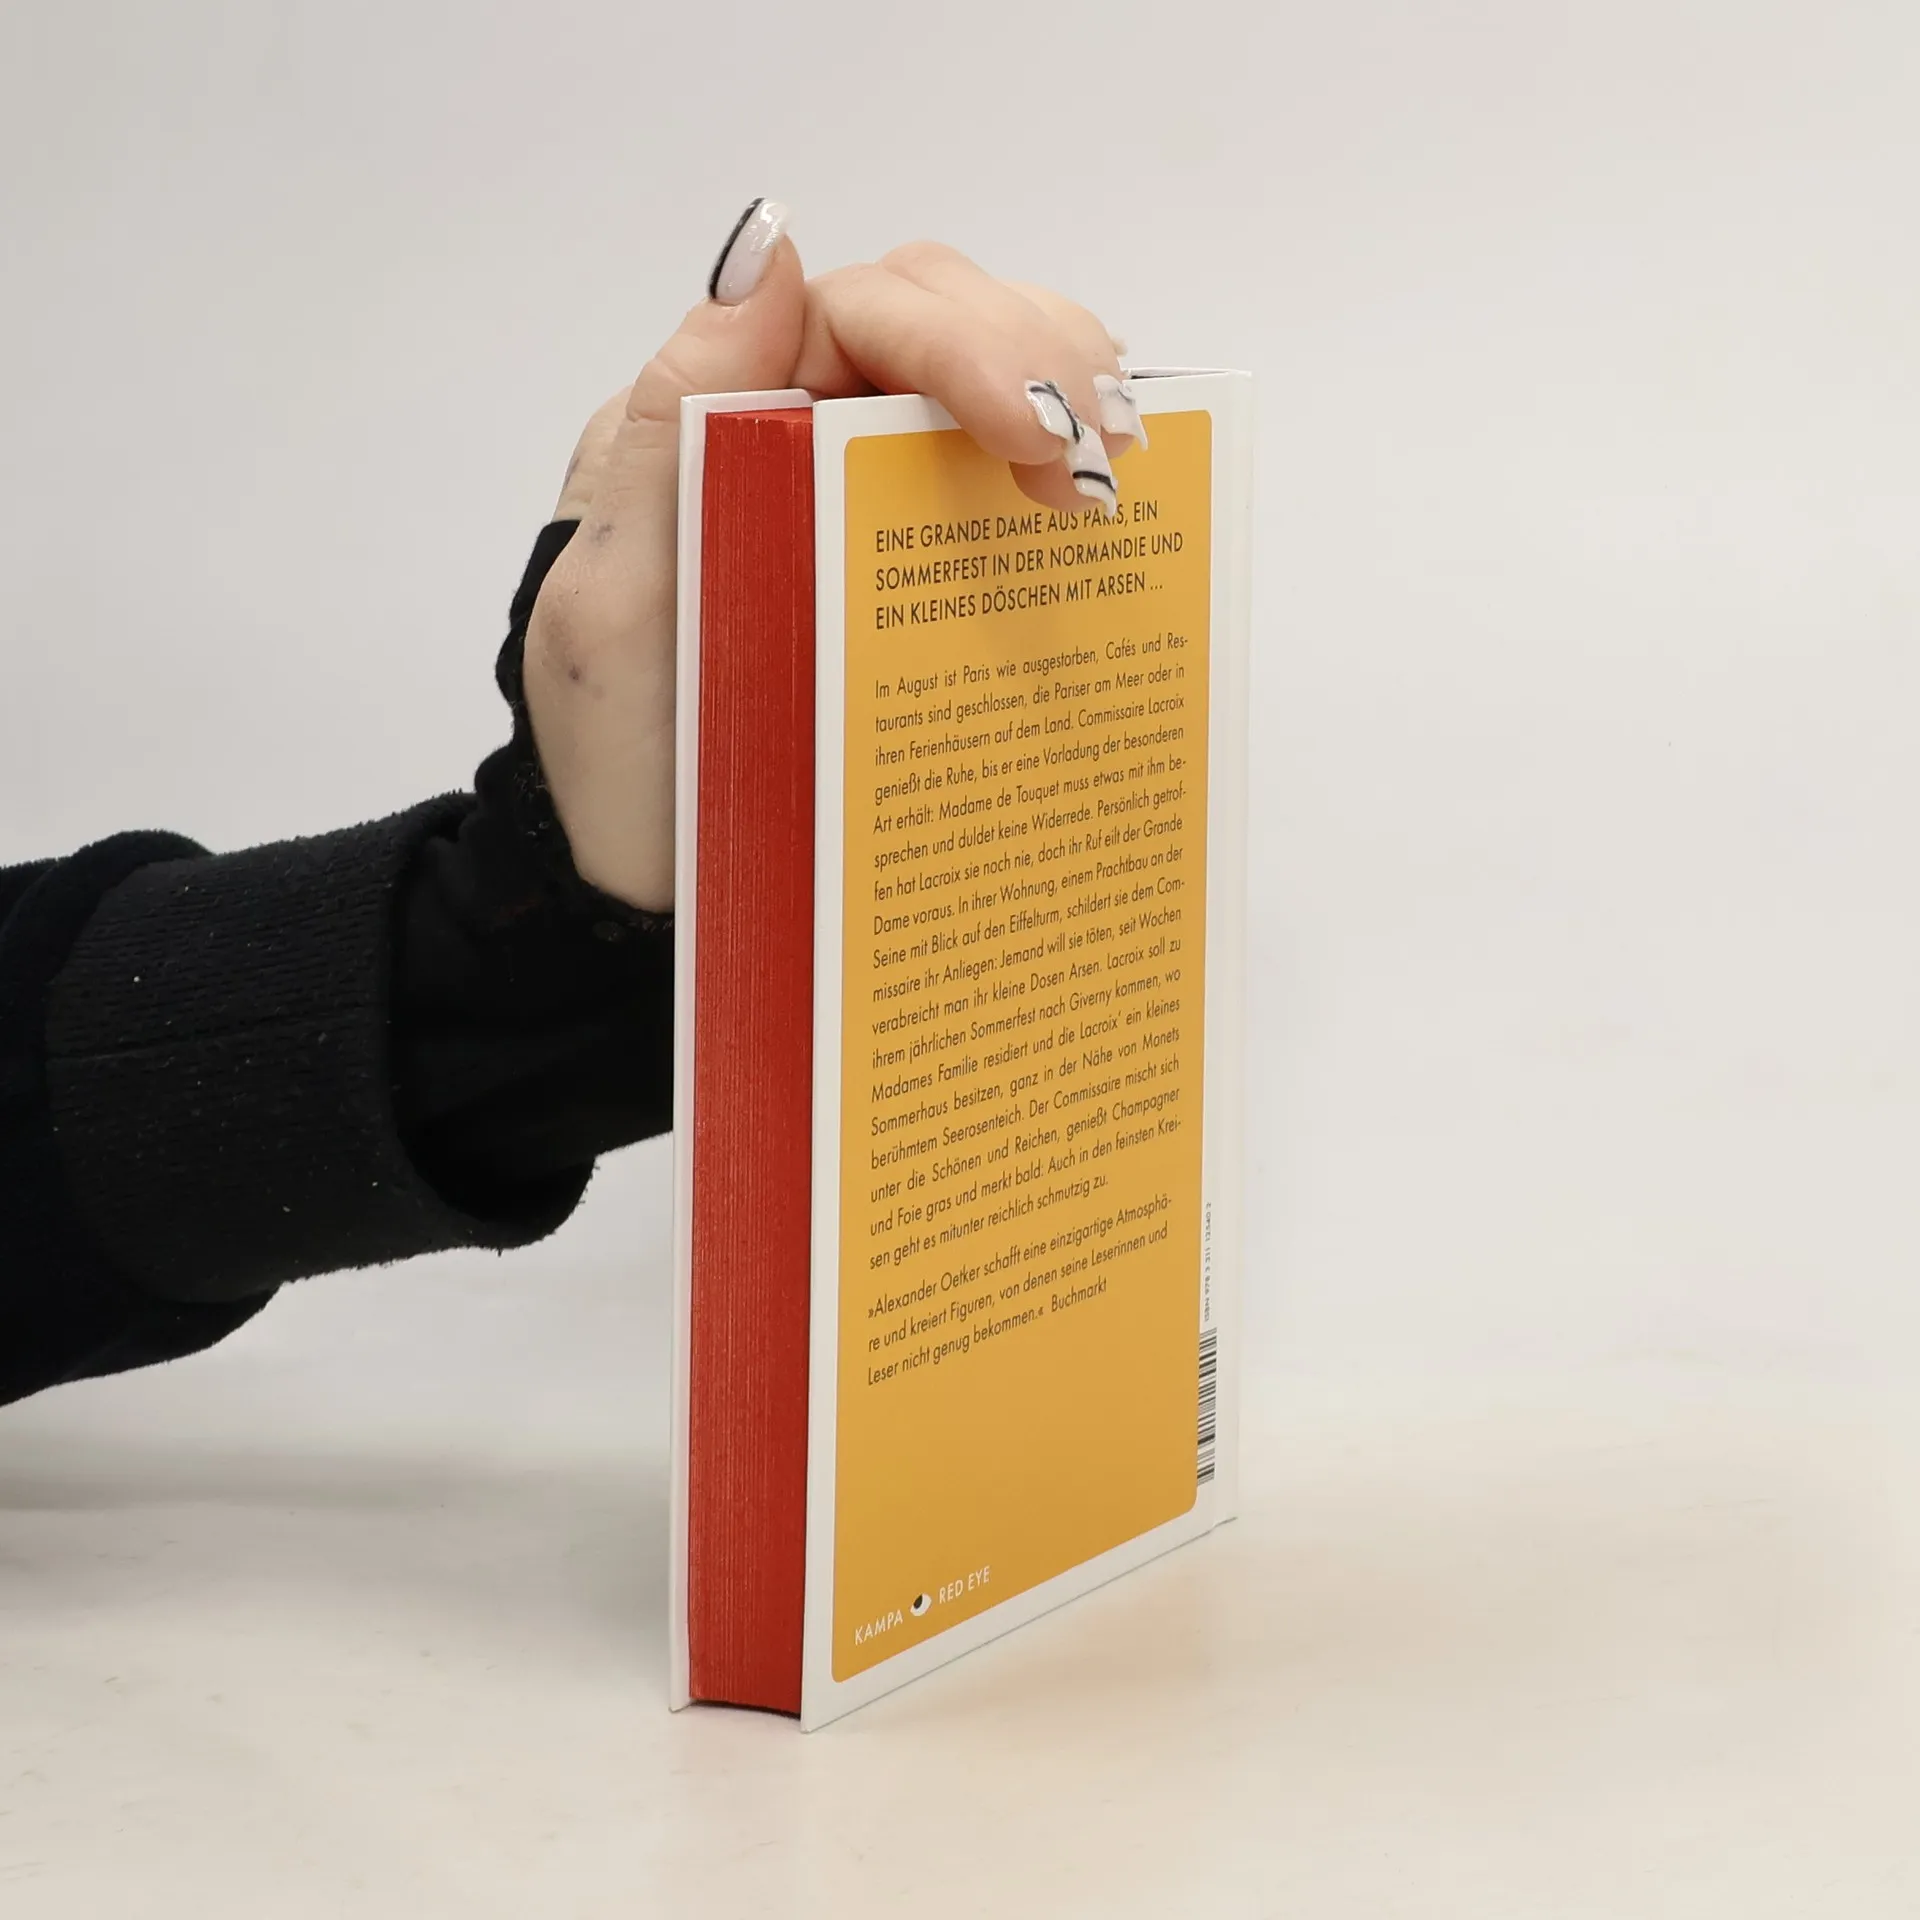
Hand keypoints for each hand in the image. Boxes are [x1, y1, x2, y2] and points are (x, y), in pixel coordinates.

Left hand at [522, 200, 1144, 912]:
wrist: (637, 880)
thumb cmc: (614, 750)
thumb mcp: (610, 596)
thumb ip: (670, 430)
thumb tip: (769, 255)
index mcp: (721, 413)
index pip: (861, 311)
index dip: (960, 343)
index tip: (1031, 433)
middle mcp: (797, 425)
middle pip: (940, 319)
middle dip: (1034, 363)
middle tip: (1098, 470)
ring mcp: (861, 492)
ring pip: (982, 381)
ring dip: (1065, 395)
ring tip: (1119, 471)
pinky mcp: (912, 567)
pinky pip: (995, 482)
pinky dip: (1061, 469)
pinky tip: (1107, 503)